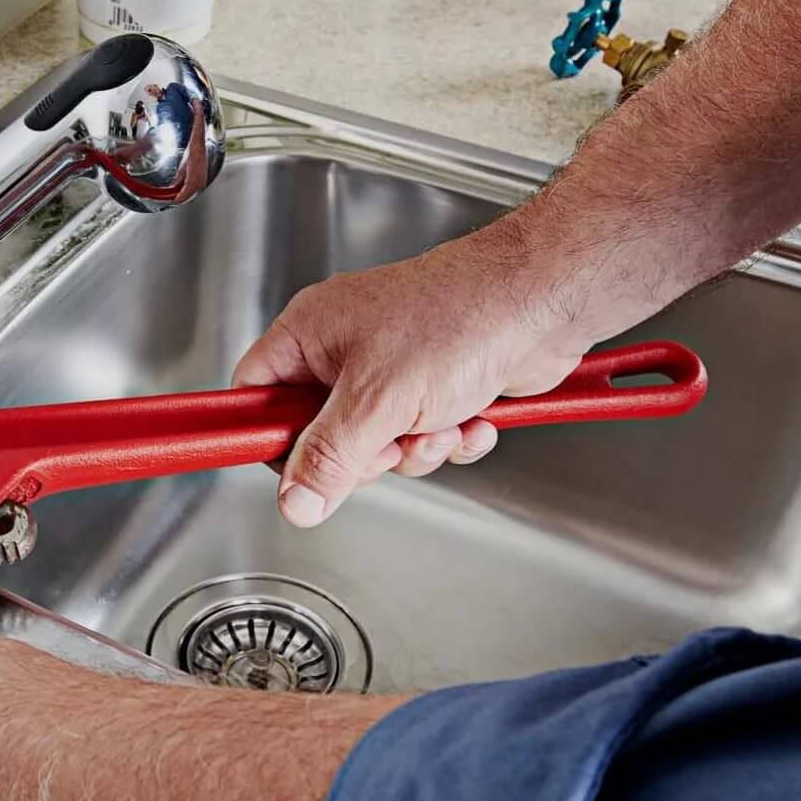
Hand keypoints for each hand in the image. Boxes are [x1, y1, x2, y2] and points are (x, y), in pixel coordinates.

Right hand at [234, 226, 587, 527]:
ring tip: (440, 425)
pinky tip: (471, 419)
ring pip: (376, 444)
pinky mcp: (436, 386)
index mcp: (311, 334)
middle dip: (365, 454)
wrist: (545, 301)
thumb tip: (296, 500)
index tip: (291, 471)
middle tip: (387, 440)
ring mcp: (392, 368)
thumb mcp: (378, 400)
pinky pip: (422, 437)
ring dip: (414, 450)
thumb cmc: (464, 315)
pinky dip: (449, 439)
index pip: (256, 396)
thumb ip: (329, 457)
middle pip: (319, 434)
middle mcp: (345, 349)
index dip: (267, 438)